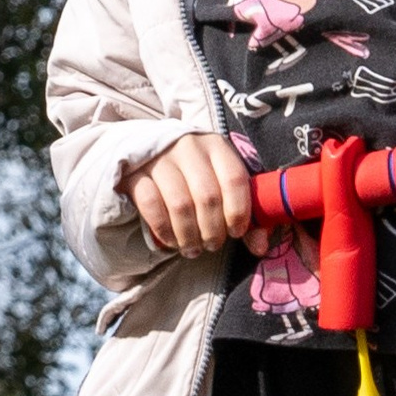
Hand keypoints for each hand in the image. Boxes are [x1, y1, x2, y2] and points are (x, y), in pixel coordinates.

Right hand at [122, 133, 254, 255]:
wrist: (147, 147)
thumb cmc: (194, 170)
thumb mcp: (221, 180)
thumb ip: (244, 210)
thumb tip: (260, 247)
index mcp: (217, 146)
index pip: (234, 179)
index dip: (239, 211)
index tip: (236, 233)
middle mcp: (189, 147)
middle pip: (208, 197)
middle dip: (213, 230)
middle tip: (213, 245)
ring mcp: (160, 158)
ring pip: (180, 204)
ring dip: (189, 235)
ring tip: (193, 249)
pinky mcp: (136, 172)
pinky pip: (151, 205)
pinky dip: (164, 230)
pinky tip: (171, 241)